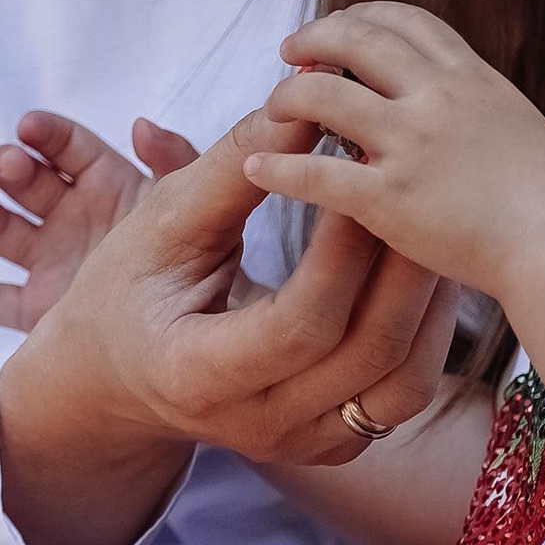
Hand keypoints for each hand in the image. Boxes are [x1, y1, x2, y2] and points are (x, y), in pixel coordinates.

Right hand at [0, 110, 199, 335]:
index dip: (47, 136)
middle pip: (29, 185)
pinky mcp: (37, 311)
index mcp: (109, 188)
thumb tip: (142, 125)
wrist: (208, 343)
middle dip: (13, 169)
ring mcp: (51, 265)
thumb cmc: (209, 270)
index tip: (29, 127)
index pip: (69, 149)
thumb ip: (176, 163)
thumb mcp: (195, 210)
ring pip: (4, 233)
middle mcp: (74, 220)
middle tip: (7, 165)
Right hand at [0, 113, 459, 544]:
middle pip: (366, 353)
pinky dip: (427, 330)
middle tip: (418, 183)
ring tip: (431, 220)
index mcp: (197, 375)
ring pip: (403, 383)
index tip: (360, 174)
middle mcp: (257, 426)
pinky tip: (426, 268)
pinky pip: (403, 394)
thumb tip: (308, 99)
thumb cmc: (130, 284)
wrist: (113, 370)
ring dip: (429, 298)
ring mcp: (301, 443)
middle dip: (402, 261)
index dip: (343, 249)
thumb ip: (237, 164)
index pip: (299, 323)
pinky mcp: (334, 444)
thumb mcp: (162, 218)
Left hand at [240, 0, 544, 301]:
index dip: (362, 16)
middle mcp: (437, 97)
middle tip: (289, 51)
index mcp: (470, 75)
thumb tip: (443, 96)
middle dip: (314, 37)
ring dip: (286, 97)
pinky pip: (314, 175)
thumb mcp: (515, 121)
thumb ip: (472, 102)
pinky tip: (257, 170)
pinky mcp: (390, 199)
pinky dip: (276, 168)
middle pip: (356, 38)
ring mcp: (411, 145)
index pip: (405, 19)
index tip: (339, 26)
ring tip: (271, 110)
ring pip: (322, 95)